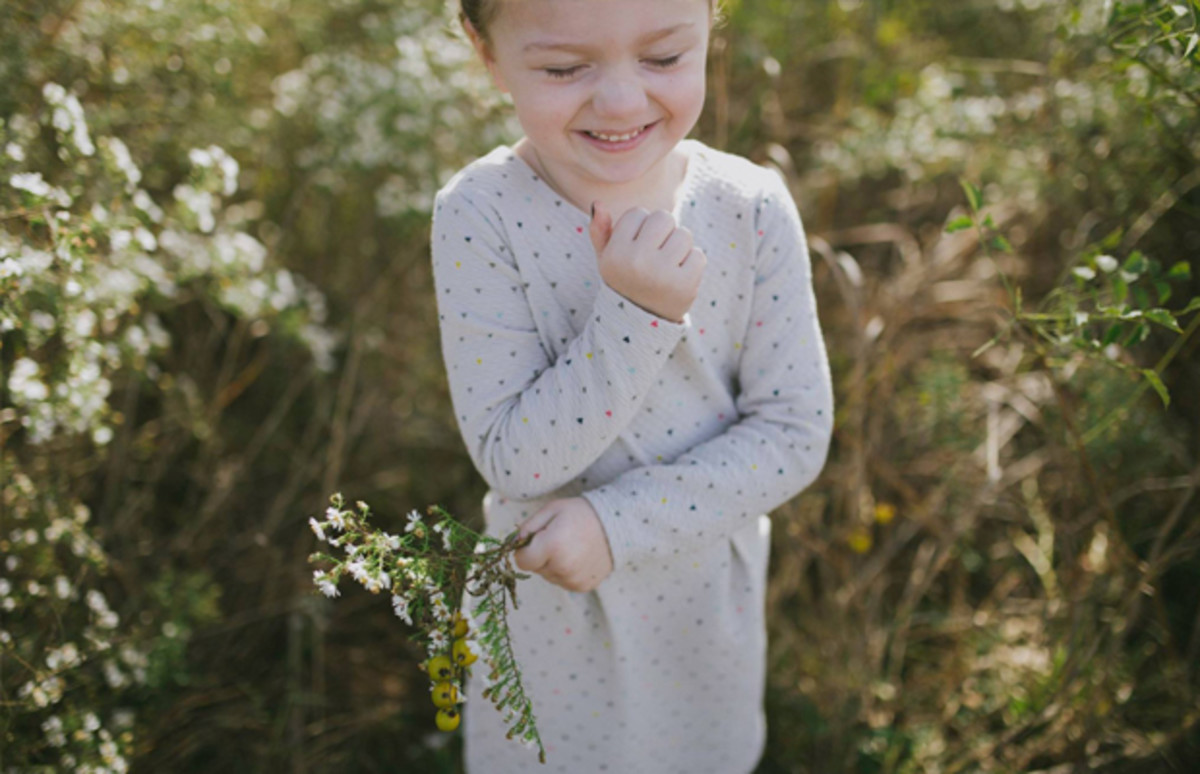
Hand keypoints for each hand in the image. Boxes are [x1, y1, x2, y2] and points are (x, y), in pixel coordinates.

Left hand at [514, 497, 614, 592]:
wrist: (617, 525)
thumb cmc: (581, 513)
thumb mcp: (552, 509)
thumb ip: (528, 526)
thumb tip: (514, 543)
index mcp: (552, 546)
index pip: (521, 560)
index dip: (524, 550)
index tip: (535, 540)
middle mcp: (562, 567)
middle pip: (536, 569)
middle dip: (540, 555)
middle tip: (557, 539)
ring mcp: (573, 580)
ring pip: (549, 576)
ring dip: (553, 564)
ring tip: (570, 548)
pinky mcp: (582, 587)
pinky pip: (563, 582)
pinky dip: (566, 572)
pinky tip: (578, 558)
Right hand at [589, 200, 706, 323]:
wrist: (641, 323)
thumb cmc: (625, 281)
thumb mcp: (606, 259)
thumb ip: (600, 231)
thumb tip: (598, 203)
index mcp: (615, 254)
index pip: (638, 214)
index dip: (640, 227)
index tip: (637, 247)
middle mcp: (636, 263)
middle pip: (664, 218)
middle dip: (664, 231)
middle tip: (657, 253)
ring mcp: (662, 275)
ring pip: (684, 234)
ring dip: (679, 247)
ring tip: (668, 266)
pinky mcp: (685, 285)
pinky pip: (698, 255)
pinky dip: (692, 264)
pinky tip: (679, 277)